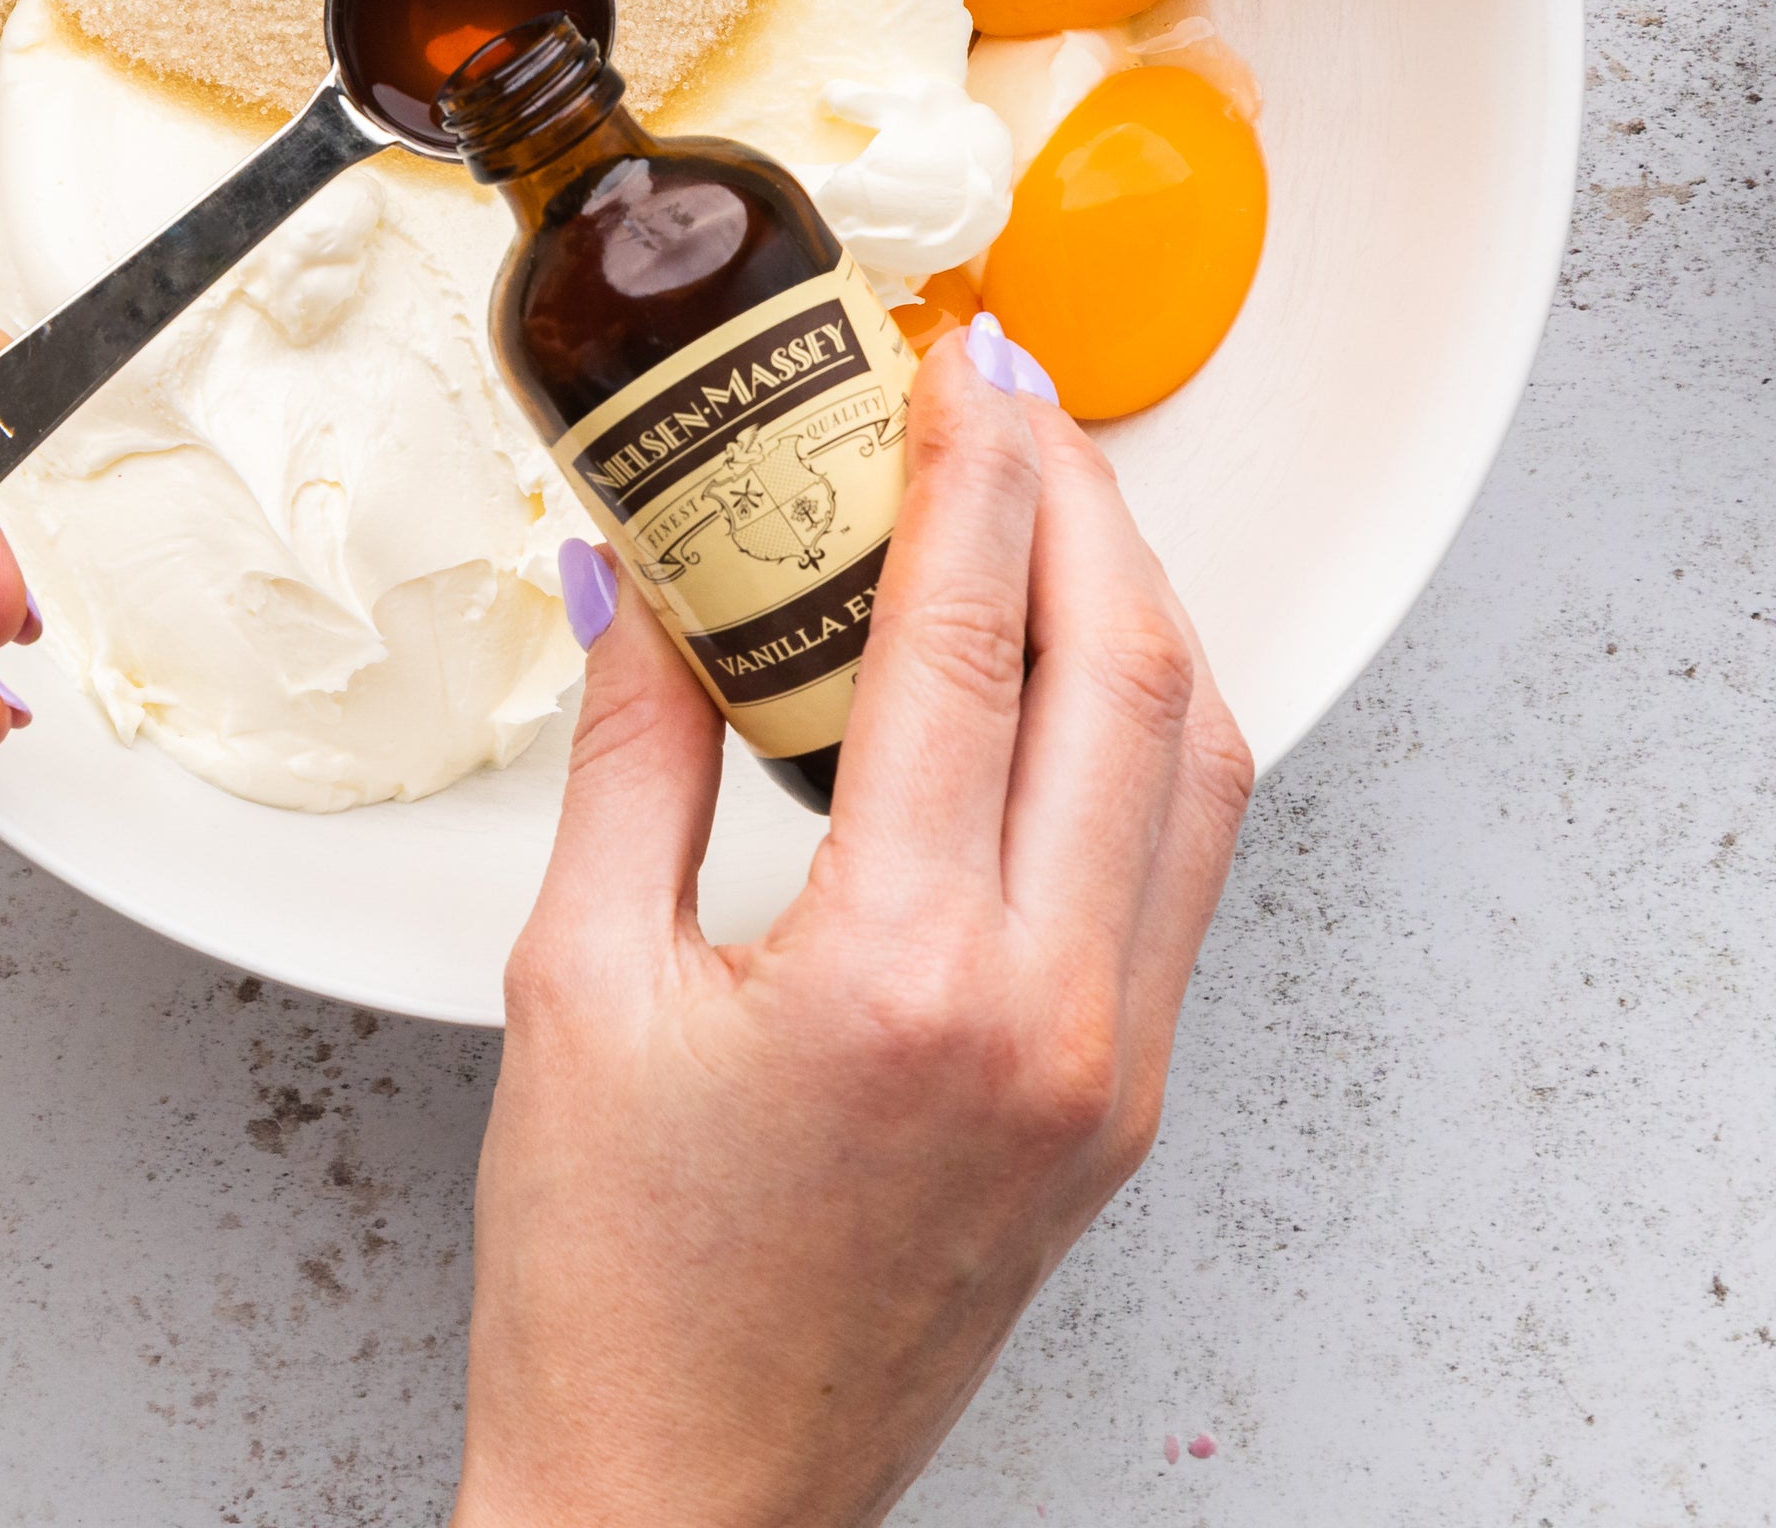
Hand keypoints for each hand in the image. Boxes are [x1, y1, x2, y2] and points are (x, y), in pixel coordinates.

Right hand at [457, 329, 1253, 1527]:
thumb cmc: (615, 1289)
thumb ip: (631, 756)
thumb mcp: (578, 985)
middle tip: (1014, 389)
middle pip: (1131, 677)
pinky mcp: (1121, 1106)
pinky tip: (1073, 672)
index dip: (971, 471)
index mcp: (907, 977)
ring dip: (1140, 606)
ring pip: (1197, 766)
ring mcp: (1110, 1068)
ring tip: (1057, 501)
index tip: (957, 362)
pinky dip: (1147, 732)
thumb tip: (638, 586)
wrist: (684, 1503)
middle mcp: (1051, 1018)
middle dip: (1083, 500)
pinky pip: (1180, 865)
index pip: (970, 645)